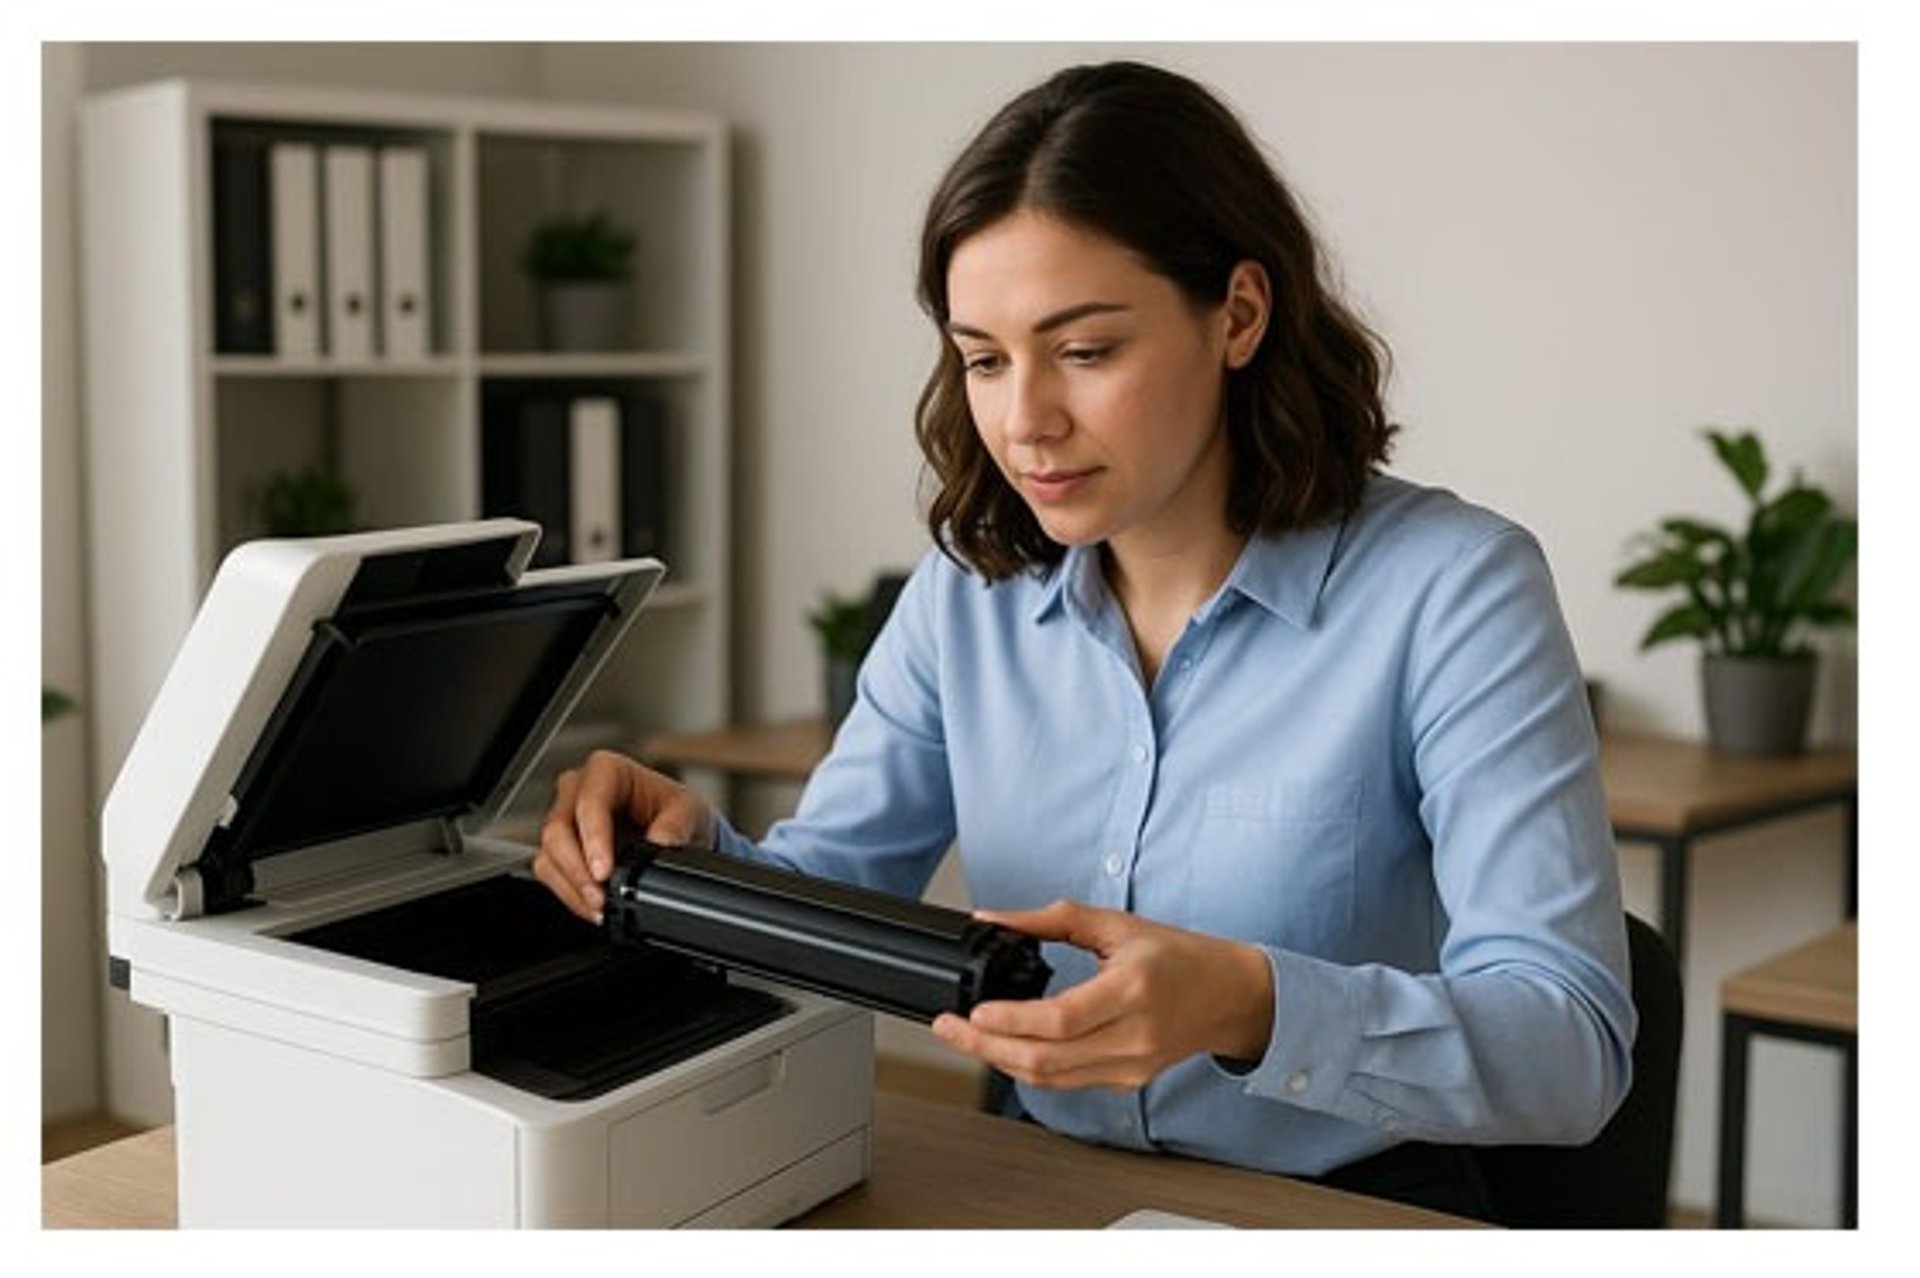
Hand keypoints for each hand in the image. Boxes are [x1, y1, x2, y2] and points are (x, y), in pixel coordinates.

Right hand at [531, 750, 715, 923]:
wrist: (676, 830)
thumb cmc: (675, 810)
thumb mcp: (688, 811)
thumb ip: (675, 825)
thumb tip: (660, 842)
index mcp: (607, 770)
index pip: (590, 801)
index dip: (593, 838)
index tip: (605, 871)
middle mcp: (578, 790)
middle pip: (558, 830)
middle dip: (577, 870)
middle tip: (600, 897)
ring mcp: (565, 820)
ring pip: (549, 855)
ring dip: (572, 888)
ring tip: (600, 908)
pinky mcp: (559, 849)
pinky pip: (551, 874)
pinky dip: (571, 895)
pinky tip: (594, 907)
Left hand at [931, 900, 1274, 1090]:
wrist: (1226, 996)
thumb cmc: (1176, 956)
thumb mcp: (1114, 924)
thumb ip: (1050, 920)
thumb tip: (994, 919)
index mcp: (1133, 990)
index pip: (1061, 1020)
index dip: (1011, 1020)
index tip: (973, 1010)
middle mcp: (1133, 1036)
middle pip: (1046, 1059)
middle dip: (985, 1046)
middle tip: (948, 1027)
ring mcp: (1130, 1066)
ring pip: (1050, 1079)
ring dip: (1000, 1060)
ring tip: (965, 1036)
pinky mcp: (1126, 1082)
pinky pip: (1065, 1083)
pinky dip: (1028, 1067)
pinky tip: (1003, 1047)